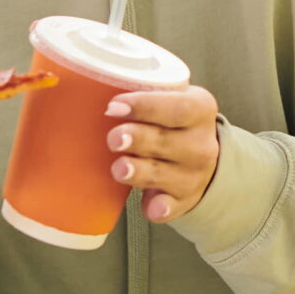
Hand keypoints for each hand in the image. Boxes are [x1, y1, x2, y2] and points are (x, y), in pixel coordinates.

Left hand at [104, 85, 222, 222]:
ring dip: (141, 172)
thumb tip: (91, 85)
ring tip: (119, 168)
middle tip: (113, 137)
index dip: (145, 106)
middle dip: (139, 139)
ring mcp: (194, 175)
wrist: (203, 159)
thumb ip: (143, 92)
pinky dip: (161, 208)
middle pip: (169, 141)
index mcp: (200, 109)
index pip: (177, 107)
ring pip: (167, 175)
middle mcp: (202, 143)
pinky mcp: (184, 201)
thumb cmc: (174, 122)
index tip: (114, 106)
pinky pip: (172, 207)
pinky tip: (151, 207)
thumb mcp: (172, 98)